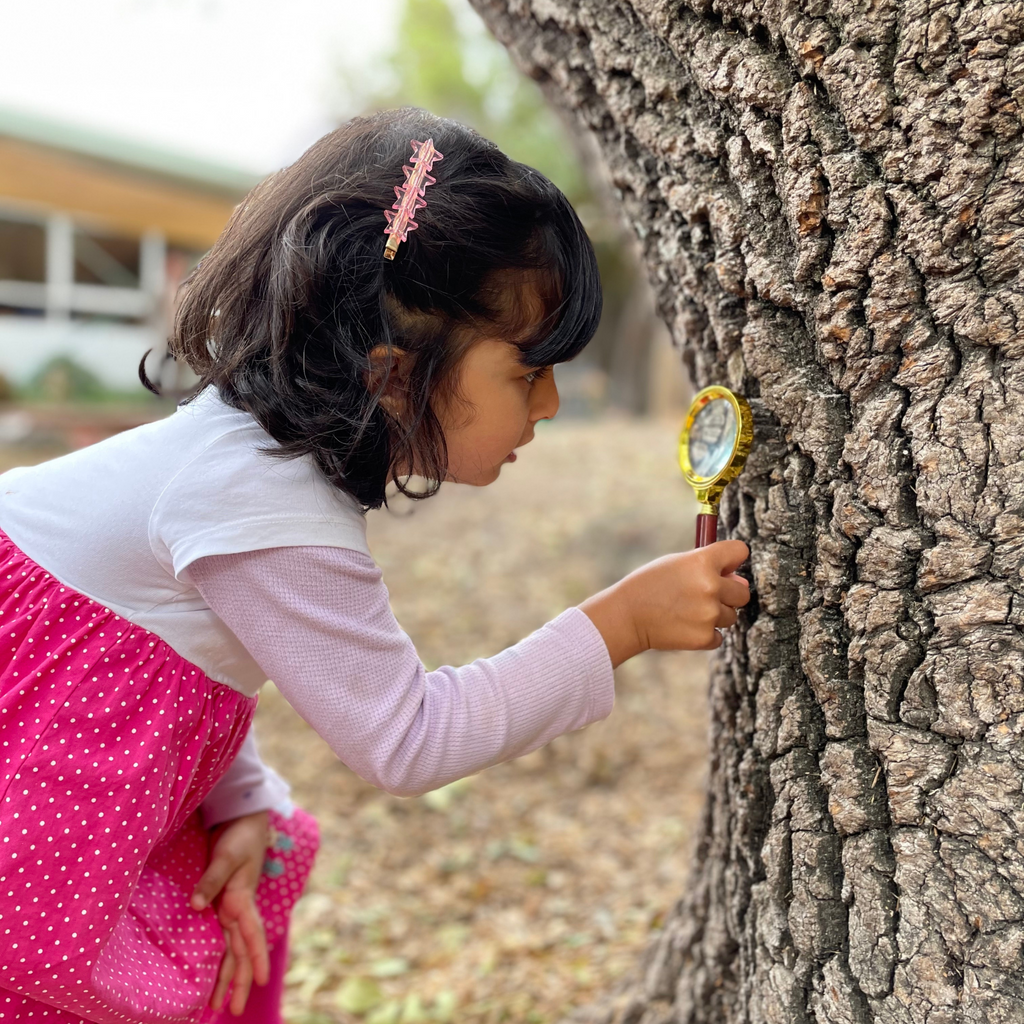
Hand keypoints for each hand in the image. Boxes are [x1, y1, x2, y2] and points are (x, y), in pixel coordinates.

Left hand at [191, 810, 271, 1014]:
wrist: (244, 819)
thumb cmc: (240, 836)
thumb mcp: (226, 855)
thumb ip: (211, 880)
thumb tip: (196, 905)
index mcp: (244, 900)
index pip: (252, 935)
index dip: (255, 959)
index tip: (259, 982)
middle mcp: (239, 909)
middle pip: (240, 952)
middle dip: (237, 982)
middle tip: (230, 1011)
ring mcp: (232, 908)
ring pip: (231, 949)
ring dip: (227, 975)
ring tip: (218, 1004)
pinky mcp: (223, 902)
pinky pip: (222, 937)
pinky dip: (219, 957)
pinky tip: (212, 971)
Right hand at [579, 539, 750, 666]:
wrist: (626, 616)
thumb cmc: (649, 585)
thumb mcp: (675, 563)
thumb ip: (708, 567)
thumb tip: (739, 581)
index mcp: (703, 561)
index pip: (740, 551)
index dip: (733, 559)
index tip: (726, 566)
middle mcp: (710, 586)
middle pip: (743, 592)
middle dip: (729, 593)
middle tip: (703, 595)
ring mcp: (709, 614)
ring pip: (730, 615)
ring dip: (715, 615)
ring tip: (687, 612)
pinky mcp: (705, 637)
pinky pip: (718, 635)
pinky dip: (704, 633)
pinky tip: (683, 626)